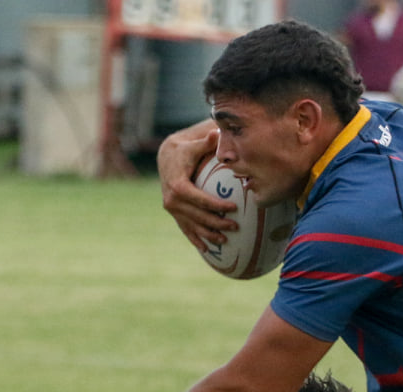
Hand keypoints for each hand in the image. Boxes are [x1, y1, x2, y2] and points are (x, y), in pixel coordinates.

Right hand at [158, 125, 237, 251]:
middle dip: (216, 222)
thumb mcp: (195, 145)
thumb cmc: (186, 150)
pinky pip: (185, 229)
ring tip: (226, 240)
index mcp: (178, 186)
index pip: (200, 199)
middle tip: (235, 226)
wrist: (166, 159)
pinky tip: (208, 249)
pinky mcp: (174, 214)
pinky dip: (196, 239)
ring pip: (192, 225)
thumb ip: (207, 142)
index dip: (216, 205)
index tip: (233, 208)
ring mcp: (172, 209)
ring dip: (209, 234)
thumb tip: (217, 132)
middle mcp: (172, 200)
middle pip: (197, 215)